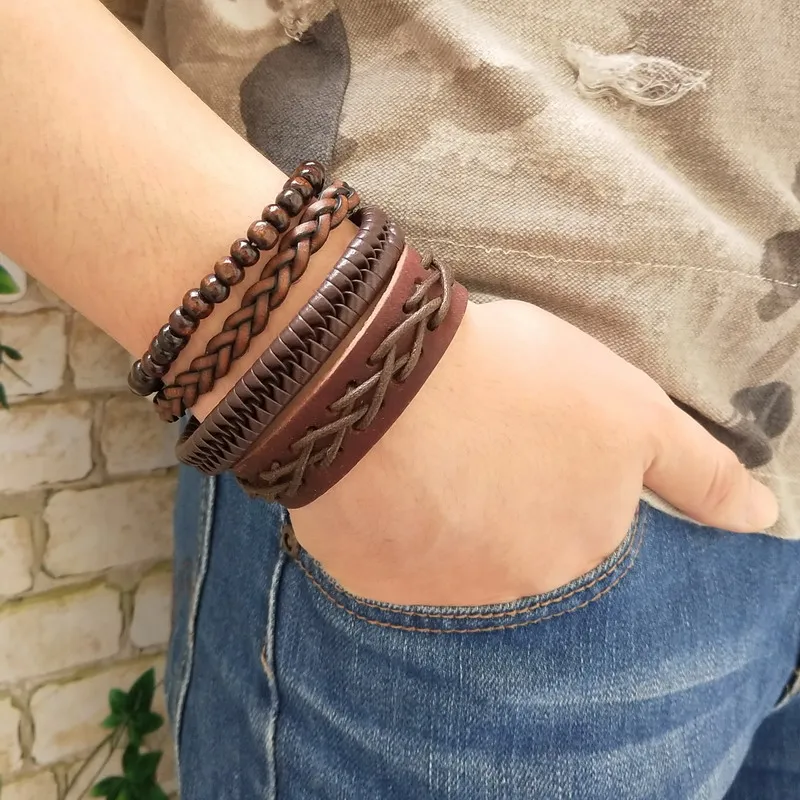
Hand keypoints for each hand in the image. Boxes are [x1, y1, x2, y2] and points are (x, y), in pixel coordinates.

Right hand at [290, 300, 778, 605]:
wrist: (384, 379)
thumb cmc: (518, 383)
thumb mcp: (632, 411)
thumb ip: (701, 473)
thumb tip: (761, 522)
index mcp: (575, 553)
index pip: (575, 526)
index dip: (548, 469)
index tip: (521, 433)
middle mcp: (511, 592)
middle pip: (511, 547)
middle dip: (498, 497)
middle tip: (471, 436)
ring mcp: (434, 594)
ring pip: (448, 555)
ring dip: (443, 510)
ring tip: (422, 447)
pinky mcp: (368, 579)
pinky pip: (388, 556)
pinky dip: (390, 520)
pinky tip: (382, 475)